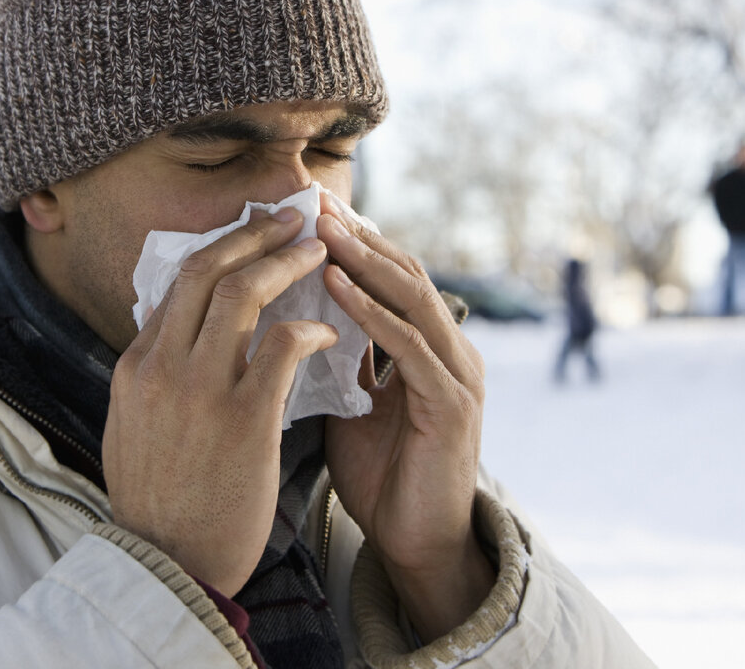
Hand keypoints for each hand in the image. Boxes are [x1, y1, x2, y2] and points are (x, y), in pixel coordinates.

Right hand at [103, 210, 337, 596]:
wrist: (166, 567)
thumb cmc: (157, 503)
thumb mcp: (132, 429)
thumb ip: (151, 378)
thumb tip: (169, 335)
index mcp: (135, 367)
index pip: (175, 285)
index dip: (220, 250)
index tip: (251, 235)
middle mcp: (161, 367)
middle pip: (205, 270)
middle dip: (252, 233)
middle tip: (290, 217)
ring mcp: (201, 390)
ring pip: (243, 293)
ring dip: (286, 262)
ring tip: (319, 250)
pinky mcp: (245, 420)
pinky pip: (285, 345)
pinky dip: (310, 326)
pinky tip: (328, 332)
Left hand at [317, 196, 493, 641]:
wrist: (416, 545)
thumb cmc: (380, 474)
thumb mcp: (349, 402)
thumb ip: (335, 356)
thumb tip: (288, 312)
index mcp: (424, 346)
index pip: (387, 276)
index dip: (349, 240)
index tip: (304, 208)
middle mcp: (448, 349)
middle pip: (402, 271)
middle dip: (356, 234)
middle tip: (312, 200)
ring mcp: (457, 374)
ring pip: (411, 296)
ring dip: (363, 258)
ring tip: (322, 228)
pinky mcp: (452, 405)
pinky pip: (410, 347)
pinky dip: (372, 311)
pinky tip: (335, 285)